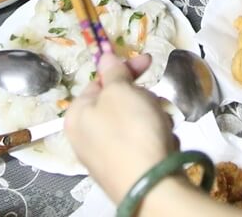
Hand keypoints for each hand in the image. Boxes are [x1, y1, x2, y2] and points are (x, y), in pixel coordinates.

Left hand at [64, 53, 178, 202]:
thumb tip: (103, 56)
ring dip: (152, 117)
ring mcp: (105, 156)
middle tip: (155, 101)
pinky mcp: (126, 171)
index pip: (99, 81)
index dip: (124, 69)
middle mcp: (85, 137)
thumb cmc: (131, 131)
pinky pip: (142, 143)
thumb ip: (113, 72)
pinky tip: (164, 144)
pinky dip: (155, 139)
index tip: (149, 60)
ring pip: (134, 122)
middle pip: (117, 102)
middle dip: (142, 98)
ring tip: (162, 125)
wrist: (151, 185)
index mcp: (77, 115)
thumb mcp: (121, 91)